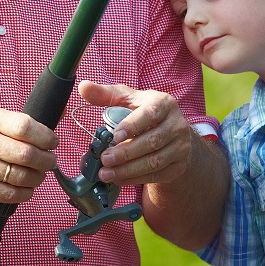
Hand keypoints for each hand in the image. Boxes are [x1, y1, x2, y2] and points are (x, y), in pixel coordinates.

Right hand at [0, 108, 57, 202]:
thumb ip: (22, 120)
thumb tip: (60, 112)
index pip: (26, 127)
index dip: (46, 136)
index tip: (52, 142)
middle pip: (29, 155)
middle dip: (47, 160)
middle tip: (50, 161)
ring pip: (24, 177)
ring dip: (39, 177)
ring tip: (38, 173)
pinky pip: (13, 194)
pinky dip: (26, 192)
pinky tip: (26, 186)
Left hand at [77, 81, 195, 184]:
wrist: (172, 133)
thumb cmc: (145, 112)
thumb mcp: (128, 99)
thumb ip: (105, 94)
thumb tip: (83, 87)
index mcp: (164, 104)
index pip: (151, 113)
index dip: (133, 125)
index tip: (115, 136)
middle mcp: (177, 125)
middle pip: (152, 141)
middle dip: (126, 153)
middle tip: (105, 159)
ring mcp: (181, 147)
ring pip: (155, 162)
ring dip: (128, 170)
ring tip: (107, 173)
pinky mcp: (179, 166)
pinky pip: (157, 175)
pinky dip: (136, 179)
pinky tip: (119, 178)